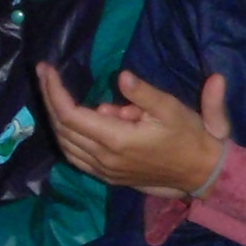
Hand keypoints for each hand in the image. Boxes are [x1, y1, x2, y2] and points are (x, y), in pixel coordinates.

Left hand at [38, 65, 227, 196]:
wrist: (200, 172)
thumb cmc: (189, 137)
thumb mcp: (172, 109)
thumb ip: (144, 93)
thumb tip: (123, 77)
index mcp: (117, 140)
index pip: (71, 114)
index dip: (54, 91)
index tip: (48, 69)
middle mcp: (104, 158)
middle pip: (62, 128)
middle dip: (49, 98)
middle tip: (45, 74)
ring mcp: (104, 170)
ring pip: (64, 144)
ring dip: (54, 118)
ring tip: (52, 93)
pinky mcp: (108, 177)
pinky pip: (75, 157)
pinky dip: (64, 138)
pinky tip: (65, 123)